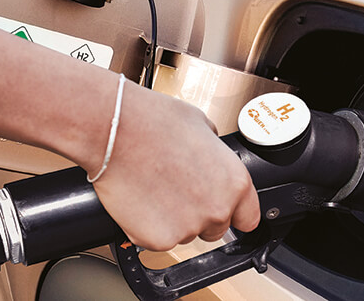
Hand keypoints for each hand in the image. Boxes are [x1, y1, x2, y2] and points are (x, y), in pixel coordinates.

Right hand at [90, 81, 259, 250]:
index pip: (248, 217)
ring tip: (156, 186)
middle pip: (215, 228)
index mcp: (235, 182)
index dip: (234, 213)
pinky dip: (148, 226)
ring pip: (185, 234)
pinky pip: (157, 240)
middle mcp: (217, 208)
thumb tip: (213, 158)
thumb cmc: (154, 122)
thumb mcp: (203, 126)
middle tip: (177, 189)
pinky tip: (141, 199)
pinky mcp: (157, 239)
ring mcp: (187, 227)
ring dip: (173, 218)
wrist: (115, 131)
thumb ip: (217, 152)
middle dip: (199, 213)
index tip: (225, 212)